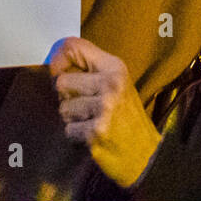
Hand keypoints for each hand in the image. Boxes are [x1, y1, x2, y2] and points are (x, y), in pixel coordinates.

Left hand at [49, 36, 161, 187]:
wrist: (146, 153)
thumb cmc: (125, 116)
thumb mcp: (115, 82)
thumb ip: (89, 68)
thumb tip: (54, 60)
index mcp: (114, 66)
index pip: (72, 47)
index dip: (57, 60)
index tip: (58, 72)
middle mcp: (111, 83)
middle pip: (61, 80)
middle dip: (66, 97)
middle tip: (84, 105)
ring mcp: (105, 107)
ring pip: (63, 107)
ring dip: (72, 118)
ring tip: (91, 120)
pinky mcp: (97, 131)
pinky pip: (68, 129)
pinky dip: (76, 135)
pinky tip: (92, 135)